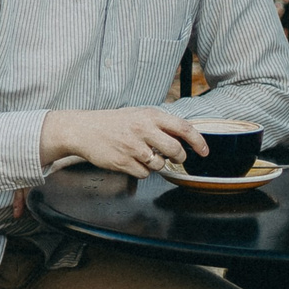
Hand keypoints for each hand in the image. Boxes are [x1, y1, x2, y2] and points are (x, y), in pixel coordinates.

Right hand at [40, 106, 208, 174]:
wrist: (83, 129)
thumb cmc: (114, 123)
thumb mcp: (139, 114)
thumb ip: (161, 123)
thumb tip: (185, 134)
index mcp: (150, 115)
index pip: (184, 128)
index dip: (198, 142)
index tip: (205, 152)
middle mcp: (143, 129)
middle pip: (175, 150)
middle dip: (179, 158)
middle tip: (176, 158)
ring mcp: (133, 147)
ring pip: (160, 164)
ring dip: (157, 164)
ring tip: (145, 155)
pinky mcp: (123, 162)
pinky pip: (144, 174)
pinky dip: (142, 171)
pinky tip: (132, 161)